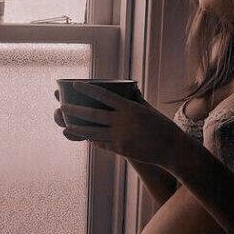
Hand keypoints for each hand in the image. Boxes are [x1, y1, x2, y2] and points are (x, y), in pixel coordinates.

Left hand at [57, 81, 179, 165]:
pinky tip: (84, 138)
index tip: (75, 85)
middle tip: (61, 106)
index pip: (104, 95)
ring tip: (66, 127)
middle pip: (93, 114)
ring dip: (77, 129)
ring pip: (93, 132)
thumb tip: (128, 90)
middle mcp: (122, 121)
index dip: (88, 89)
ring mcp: (119, 137)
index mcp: (129, 108)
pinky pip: (102, 144)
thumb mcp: (147, 109)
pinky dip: (93, 140)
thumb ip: (134, 101)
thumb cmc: (161, 126)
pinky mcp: (120, 149)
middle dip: (75, 110)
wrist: (171, 148)